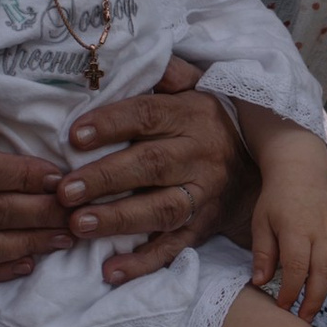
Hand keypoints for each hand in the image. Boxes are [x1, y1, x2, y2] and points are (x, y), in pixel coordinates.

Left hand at [59, 60, 257, 285]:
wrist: (261, 167)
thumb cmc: (210, 123)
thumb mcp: (198, 88)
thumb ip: (168, 73)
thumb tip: (134, 55)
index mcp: (191, 115)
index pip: (148, 115)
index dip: (111, 124)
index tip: (75, 136)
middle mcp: (199, 155)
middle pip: (150, 165)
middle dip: (106, 178)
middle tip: (64, 191)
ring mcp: (202, 194)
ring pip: (161, 209)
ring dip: (120, 219)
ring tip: (80, 226)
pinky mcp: (202, 227)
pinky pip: (174, 247)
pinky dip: (144, 263)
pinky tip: (112, 272)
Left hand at [253, 165, 326, 324]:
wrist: (302, 173)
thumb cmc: (277, 200)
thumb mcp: (261, 222)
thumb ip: (263, 253)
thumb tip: (259, 282)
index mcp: (296, 230)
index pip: (295, 267)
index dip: (290, 290)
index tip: (282, 307)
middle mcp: (321, 233)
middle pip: (322, 271)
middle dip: (315, 299)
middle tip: (305, 320)